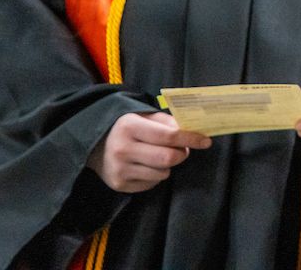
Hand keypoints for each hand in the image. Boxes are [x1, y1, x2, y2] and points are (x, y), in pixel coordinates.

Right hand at [88, 112, 211, 193]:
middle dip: (182, 154)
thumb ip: (168, 122)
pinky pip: (152, 184)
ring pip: (162, 173)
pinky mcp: (120, 184)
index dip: (191, 138)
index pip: (169, 135)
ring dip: (168, 165)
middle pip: (168, 158)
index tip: (206, 141)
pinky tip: (145, 165)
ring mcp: (120, 169)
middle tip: (182, 149)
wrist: (95, 145)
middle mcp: (123, 149)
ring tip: (157, 155)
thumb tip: (191, 130)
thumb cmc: (126, 128)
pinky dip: (156, 175)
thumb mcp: (144, 116)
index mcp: (130, 126)